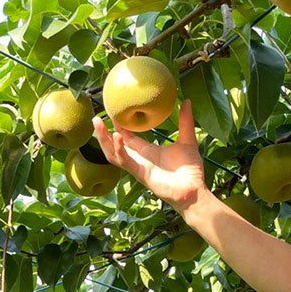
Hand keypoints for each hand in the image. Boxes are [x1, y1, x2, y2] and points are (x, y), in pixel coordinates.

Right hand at [92, 100, 208, 211]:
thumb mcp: (187, 139)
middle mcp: (140, 160)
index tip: (113, 112)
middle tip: (95, 118)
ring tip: (98, 124)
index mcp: (148, 152)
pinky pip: (126, 162)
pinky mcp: (141, 174)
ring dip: (104, 140)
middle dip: (103, 133)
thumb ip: (185, 121)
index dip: (119, 126)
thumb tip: (186, 101)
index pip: (128, 138)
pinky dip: (119, 150)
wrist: (194, 190)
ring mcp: (139, 167)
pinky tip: (116, 136)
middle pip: (115, 146)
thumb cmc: (190, 170)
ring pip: (114, 154)